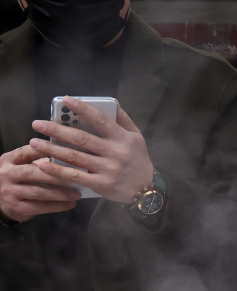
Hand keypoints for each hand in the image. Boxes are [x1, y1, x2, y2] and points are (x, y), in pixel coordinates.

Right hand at [0, 144, 79, 222]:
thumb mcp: (20, 165)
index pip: (26, 152)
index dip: (44, 151)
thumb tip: (67, 159)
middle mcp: (7, 174)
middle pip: (33, 173)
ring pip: (39, 192)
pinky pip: (40, 207)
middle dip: (56, 175)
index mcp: (9, 160)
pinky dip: (58, 206)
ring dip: (60, 193)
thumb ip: (38, 161)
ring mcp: (10, 191)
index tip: (64, 152)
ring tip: (76, 194)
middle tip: (75, 177)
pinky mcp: (17, 207)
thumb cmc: (16, 179)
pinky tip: (70, 204)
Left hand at [30, 98, 153, 203]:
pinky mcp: (101, 184)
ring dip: (52, 148)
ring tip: (34, 142)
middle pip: (81, 139)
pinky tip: (44, 165)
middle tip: (37, 124)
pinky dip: (58, 171)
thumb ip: (123, 120)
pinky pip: (76, 176)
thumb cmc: (138, 160)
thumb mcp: (137, 138)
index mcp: (123, 138)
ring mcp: (108, 170)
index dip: (82, 109)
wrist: (147, 190)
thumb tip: (111, 102)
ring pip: (75, 157)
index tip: (65, 100)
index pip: (100, 120)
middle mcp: (116, 153)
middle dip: (57, 130)